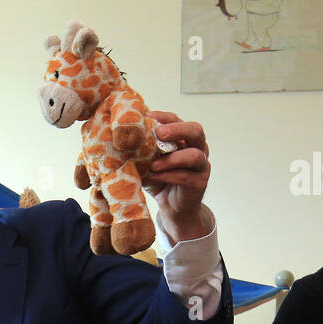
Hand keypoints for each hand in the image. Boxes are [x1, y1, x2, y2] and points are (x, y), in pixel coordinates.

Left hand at [144, 110, 211, 242]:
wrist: (171, 207)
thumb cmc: (159, 179)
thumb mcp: (148, 161)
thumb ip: (142, 149)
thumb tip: (121, 136)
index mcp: (184, 138)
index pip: (177, 120)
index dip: (164, 117)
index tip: (147, 116)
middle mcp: (197, 148)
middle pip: (196, 131)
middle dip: (177, 129)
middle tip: (159, 133)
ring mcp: (201, 165)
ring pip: (194, 155)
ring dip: (172, 158)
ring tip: (154, 164)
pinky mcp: (200, 183)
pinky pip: (187, 176)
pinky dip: (169, 176)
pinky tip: (155, 177)